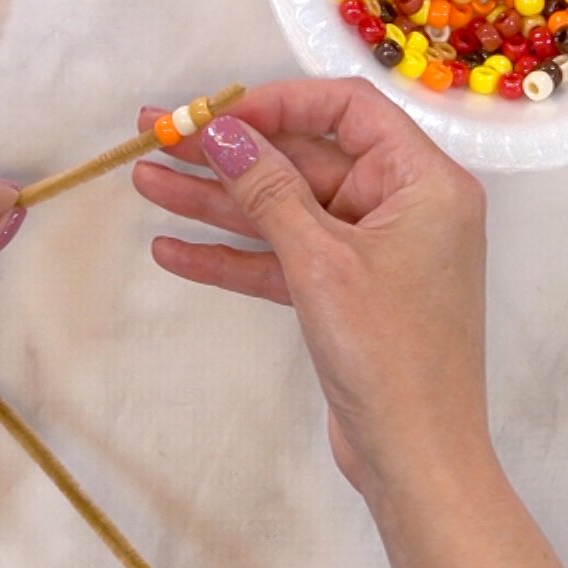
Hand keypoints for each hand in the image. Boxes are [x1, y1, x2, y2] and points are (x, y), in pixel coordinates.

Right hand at [132, 78, 489, 502]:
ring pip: (282, 211)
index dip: (276, 104)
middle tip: (156, 134)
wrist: (416, 463)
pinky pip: (281, 259)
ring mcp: (369, 252)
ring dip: (216, 202)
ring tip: (146, 182)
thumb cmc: (389, 355)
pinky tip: (172, 249)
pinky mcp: (343, 293)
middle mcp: (400, 207)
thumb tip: (224, 133)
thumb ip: (269, 191)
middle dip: (227, 155)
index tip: (215, 115)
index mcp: (421, 182)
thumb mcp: (320, 262)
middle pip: (302, 160)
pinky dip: (232, 256)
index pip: (345, 110)